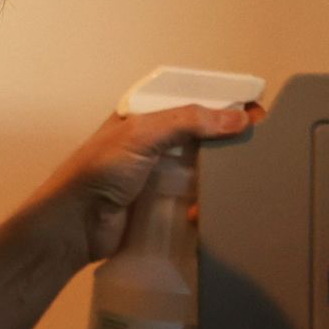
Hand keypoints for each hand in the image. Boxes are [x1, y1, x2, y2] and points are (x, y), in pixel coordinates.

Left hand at [29, 102, 264, 264]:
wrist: (73, 227)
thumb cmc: (97, 173)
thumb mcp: (142, 135)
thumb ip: (189, 121)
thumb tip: (237, 116)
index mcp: (148, 117)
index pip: (195, 101)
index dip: (226, 104)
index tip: (255, 113)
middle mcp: (157, 144)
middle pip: (206, 136)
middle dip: (230, 142)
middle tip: (254, 150)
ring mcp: (161, 177)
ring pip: (204, 170)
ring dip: (218, 179)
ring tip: (231, 185)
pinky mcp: (163, 208)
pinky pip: (196, 201)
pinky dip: (204, 206)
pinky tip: (198, 213)